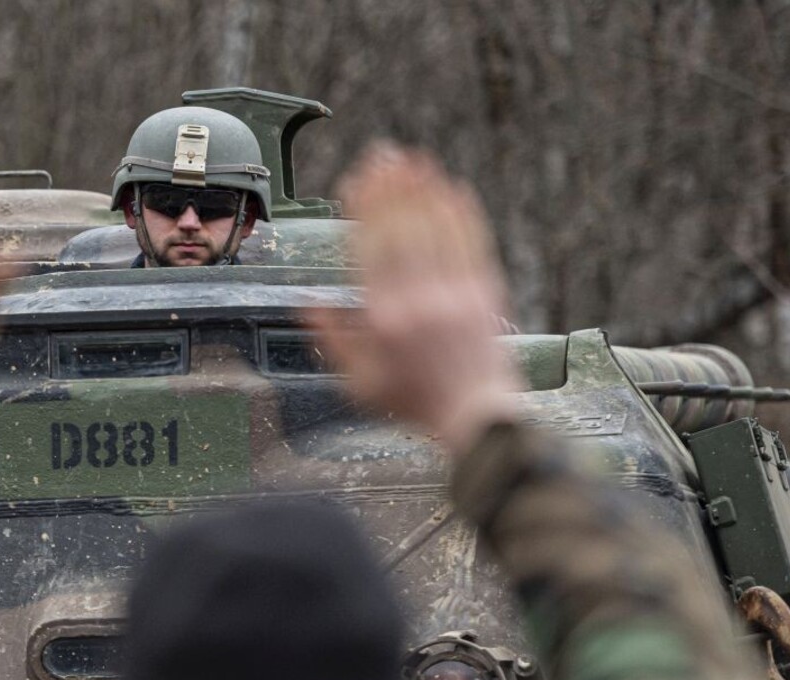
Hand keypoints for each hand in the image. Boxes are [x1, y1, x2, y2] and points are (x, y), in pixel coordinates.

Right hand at [308, 144, 520, 453]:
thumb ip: (332, 340)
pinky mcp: (484, 292)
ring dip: (422, 190)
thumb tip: (306, 304)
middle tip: (381, 153)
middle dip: (389, 188)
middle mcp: (418, 300)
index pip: (369, 251)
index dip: (362, 211)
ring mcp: (454, 294)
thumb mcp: (358, 383)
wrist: (475, 416)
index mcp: (383, 319)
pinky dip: (460, 212)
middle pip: (401, 230)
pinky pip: (471, 242)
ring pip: (435, 229)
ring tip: (412, 159)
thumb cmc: (414, 404)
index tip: (354, 181)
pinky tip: (452, 188)